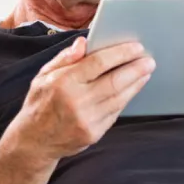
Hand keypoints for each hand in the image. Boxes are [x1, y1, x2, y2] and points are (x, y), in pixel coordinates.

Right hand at [11, 37, 154, 161]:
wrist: (34, 141)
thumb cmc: (39, 103)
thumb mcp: (42, 76)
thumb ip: (64, 58)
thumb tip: (83, 43)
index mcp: (63, 82)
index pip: (98, 62)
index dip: (120, 53)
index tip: (135, 47)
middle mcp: (76, 101)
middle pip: (115, 81)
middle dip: (136, 69)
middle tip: (148, 60)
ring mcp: (87, 119)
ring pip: (119, 98)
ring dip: (136, 84)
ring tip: (145, 72)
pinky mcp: (94, 133)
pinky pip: (115, 112)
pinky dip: (126, 99)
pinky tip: (131, 90)